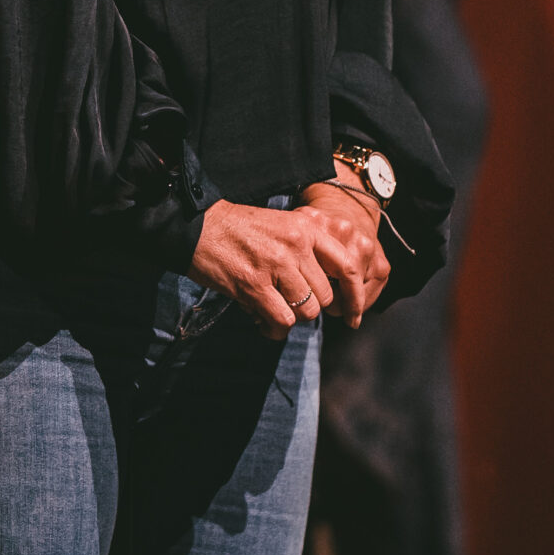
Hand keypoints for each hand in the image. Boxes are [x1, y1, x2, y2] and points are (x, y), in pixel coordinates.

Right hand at [191, 192, 386, 338]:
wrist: (197, 226)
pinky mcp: (254, 285)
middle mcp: (296, 245)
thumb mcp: (282, 226)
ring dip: (290, 317)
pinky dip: (273, 328)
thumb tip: (325, 292)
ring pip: (306, 312)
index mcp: (306, 228)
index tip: (354, 316)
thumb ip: (306, 252)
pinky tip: (261, 320)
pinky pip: (282, 321)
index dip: (356, 296)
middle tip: (288, 303)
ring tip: (271, 309)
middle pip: (325, 296)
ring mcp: (276, 265)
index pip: (348, 266)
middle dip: (309, 306)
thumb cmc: (239, 229)